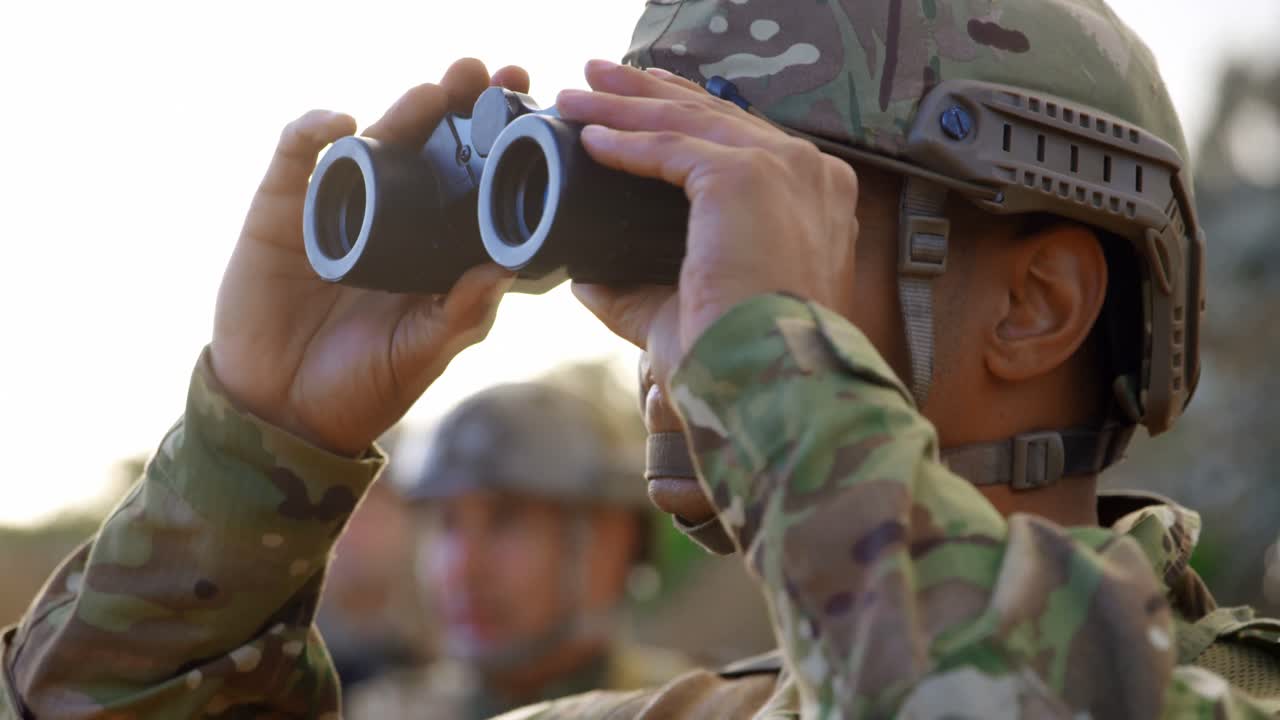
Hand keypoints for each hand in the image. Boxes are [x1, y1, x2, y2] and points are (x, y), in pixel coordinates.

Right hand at [210, 58, 528, 455]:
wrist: (282, 415)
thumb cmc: (363, 386)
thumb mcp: (423, 351)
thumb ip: (461, 313)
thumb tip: (505, 267)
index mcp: (434, 247)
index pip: (473, 179)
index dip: (501, 142)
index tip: (533, 109)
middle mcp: (391, 217)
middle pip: (429, 145)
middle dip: (462, 105)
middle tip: (494, 76)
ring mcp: (336, 209)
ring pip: (374, 141)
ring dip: (405, 110)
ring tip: (436, 94)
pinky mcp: (281, 212)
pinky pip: (297, 158)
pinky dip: (315, 132)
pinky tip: (342, 123)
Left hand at [561, 60, 859, 380]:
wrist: (772, 383)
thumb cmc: (745, 360)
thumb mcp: (693, 311)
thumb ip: (641, 289)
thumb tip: (588, 278)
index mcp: (815, 199)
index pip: (741, 140)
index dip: (684, 117)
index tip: (638, 105)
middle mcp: (809, 173)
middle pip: (713, 116)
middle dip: (648, 95)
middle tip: (596, 79)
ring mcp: (783, 169)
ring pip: (687, 122)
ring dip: (623, 105)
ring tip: (576, 94)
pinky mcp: (746, 176)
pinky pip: (670, 147)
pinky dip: (623, 139)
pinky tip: (587, 137)